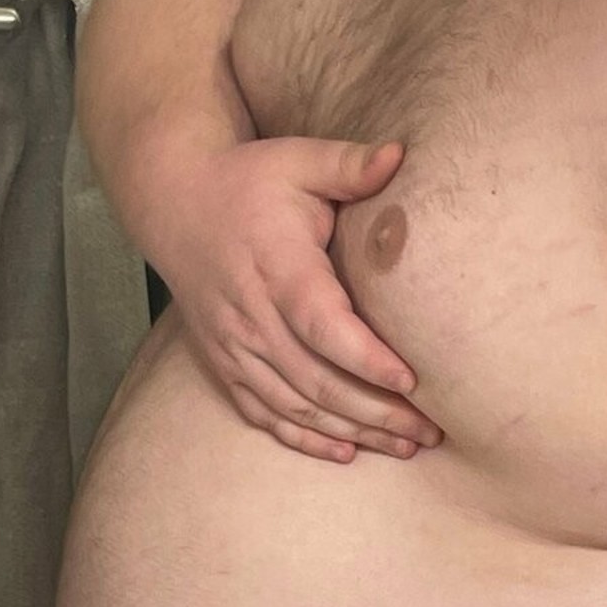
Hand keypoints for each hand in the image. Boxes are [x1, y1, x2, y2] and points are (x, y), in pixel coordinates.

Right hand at [152, 136, 442, 460]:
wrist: (174, 202)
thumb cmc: (250, 181)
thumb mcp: (297, 159)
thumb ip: (349, 164)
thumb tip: (398, 154)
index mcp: (276, 268)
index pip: (322, 325)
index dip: (366, 359)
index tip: (413, 382)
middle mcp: (250, 315)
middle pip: (317, 380)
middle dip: (378, 412)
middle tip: (432, 431)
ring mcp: (233, 345)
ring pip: (295, 404)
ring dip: (352, 432)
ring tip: (406, 447)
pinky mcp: (223, 361)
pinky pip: (263, 412)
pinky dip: (304, 438)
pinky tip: (346, 452)